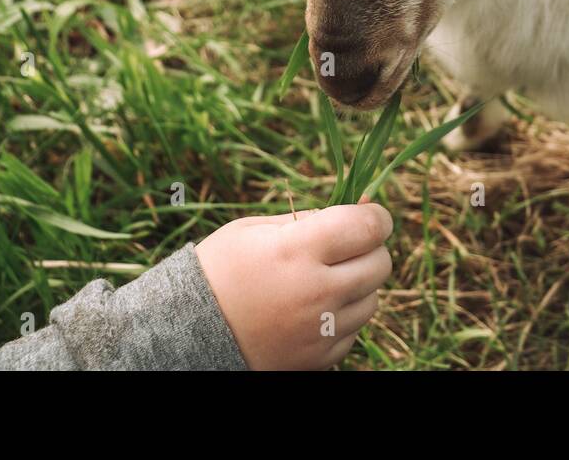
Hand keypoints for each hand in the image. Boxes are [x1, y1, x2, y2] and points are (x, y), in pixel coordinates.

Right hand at [195, 202, 392, 369]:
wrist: (188, 333)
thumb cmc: (220, 270)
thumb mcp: (254, 229)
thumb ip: (307, 218)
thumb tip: (356, 209)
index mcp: (296, 251)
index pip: (367, 227)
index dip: (377, 216)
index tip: (372, 213)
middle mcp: (315, 292)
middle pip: (380, 263)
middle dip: (371, 248)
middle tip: (348, 244)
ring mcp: (319, 330)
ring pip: (373, 299)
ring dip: (359, 284)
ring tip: (325, 278)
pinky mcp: (319, 358)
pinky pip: (354, 330)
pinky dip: (343, 316)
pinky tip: (313, 308)